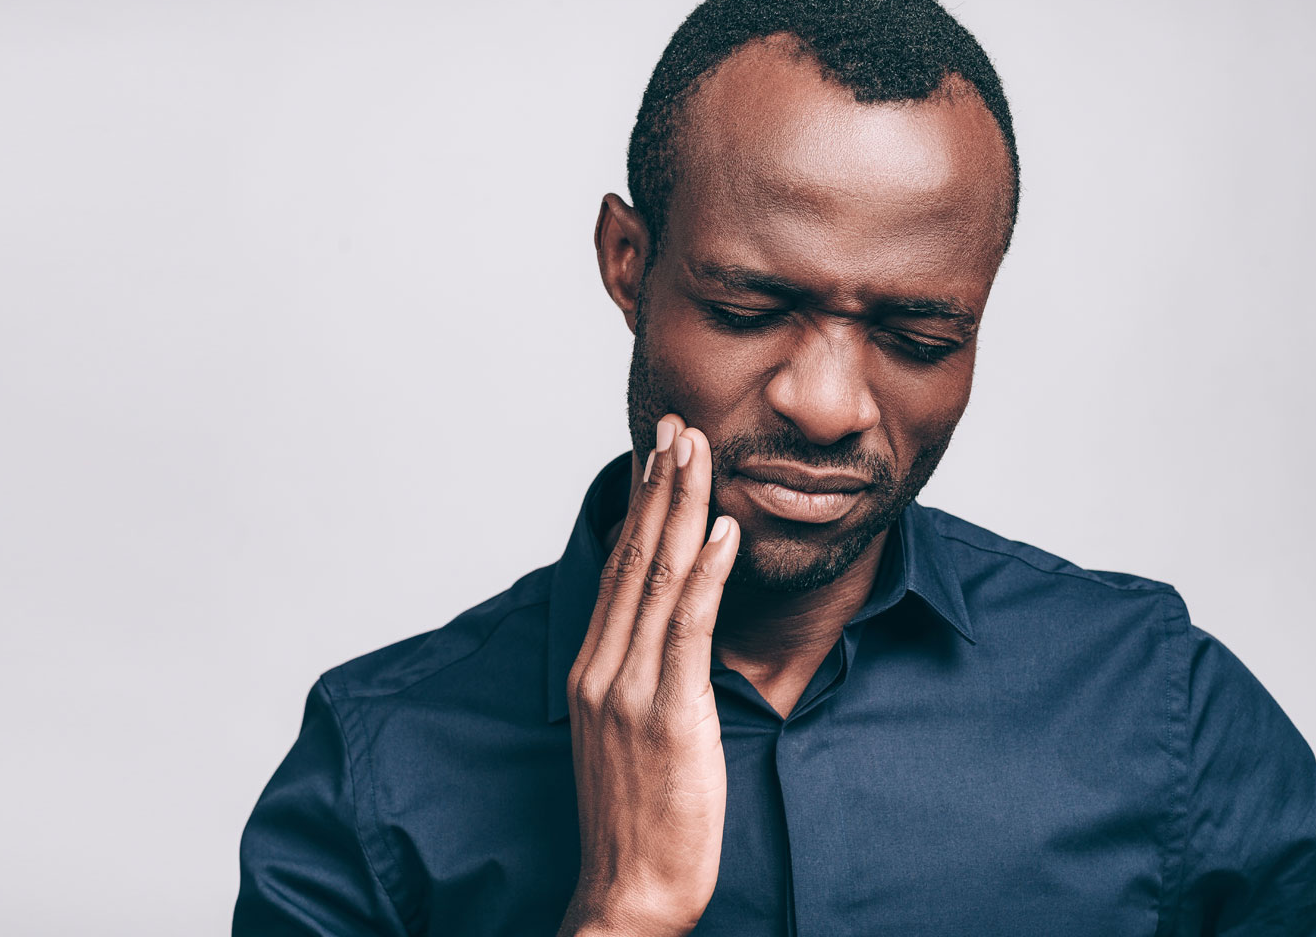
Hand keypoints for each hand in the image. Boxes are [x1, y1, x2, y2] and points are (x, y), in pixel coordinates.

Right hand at [557, 415, 739, 936]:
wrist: (629, 892)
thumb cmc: (639, 823)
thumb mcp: (631, 738)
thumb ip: (644, 682)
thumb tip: (675, 637)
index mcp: (592, 672)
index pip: (617, 570)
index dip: (639, 508)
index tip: (657, 455)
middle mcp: (602, 670)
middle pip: (632, 559)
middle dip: (658, 487)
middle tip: (677, 426)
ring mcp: (629, 690)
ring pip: (657, 579)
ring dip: (681, 508)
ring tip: (699, 453)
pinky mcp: (667, 714)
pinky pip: (687, 628)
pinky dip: (707, 574)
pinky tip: (724, 531)